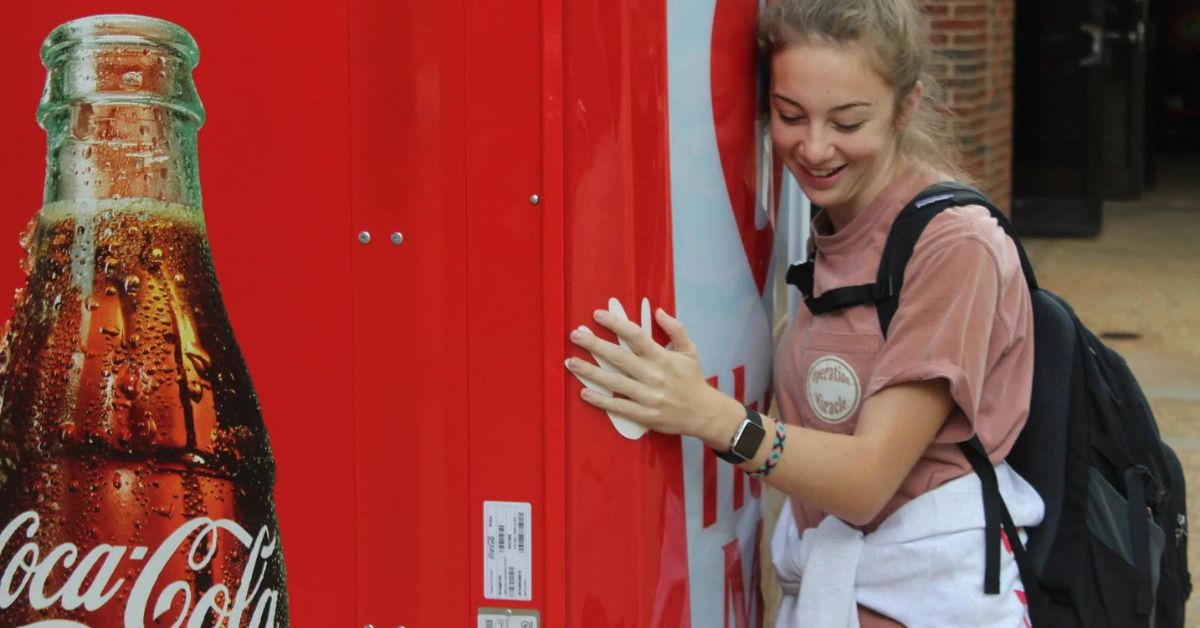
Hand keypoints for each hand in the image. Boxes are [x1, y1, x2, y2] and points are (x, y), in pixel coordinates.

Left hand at [566, 302, 732, 440]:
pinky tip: (584, 392)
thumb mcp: (690, 350)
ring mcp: (649, 397)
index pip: (636, 336)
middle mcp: (654, 375)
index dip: (616, 324)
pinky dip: (601, 401)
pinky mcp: (645, 415)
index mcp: (662, 357)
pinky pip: (619, 407)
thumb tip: (658, 311)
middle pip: (620, 357)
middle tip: (575, 335)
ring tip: (571, 362)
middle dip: (595, 345)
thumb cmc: (692, 379)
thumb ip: (675, 329)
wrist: (703, 413)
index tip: (597, 315)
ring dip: (591, 372)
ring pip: (615, 382)